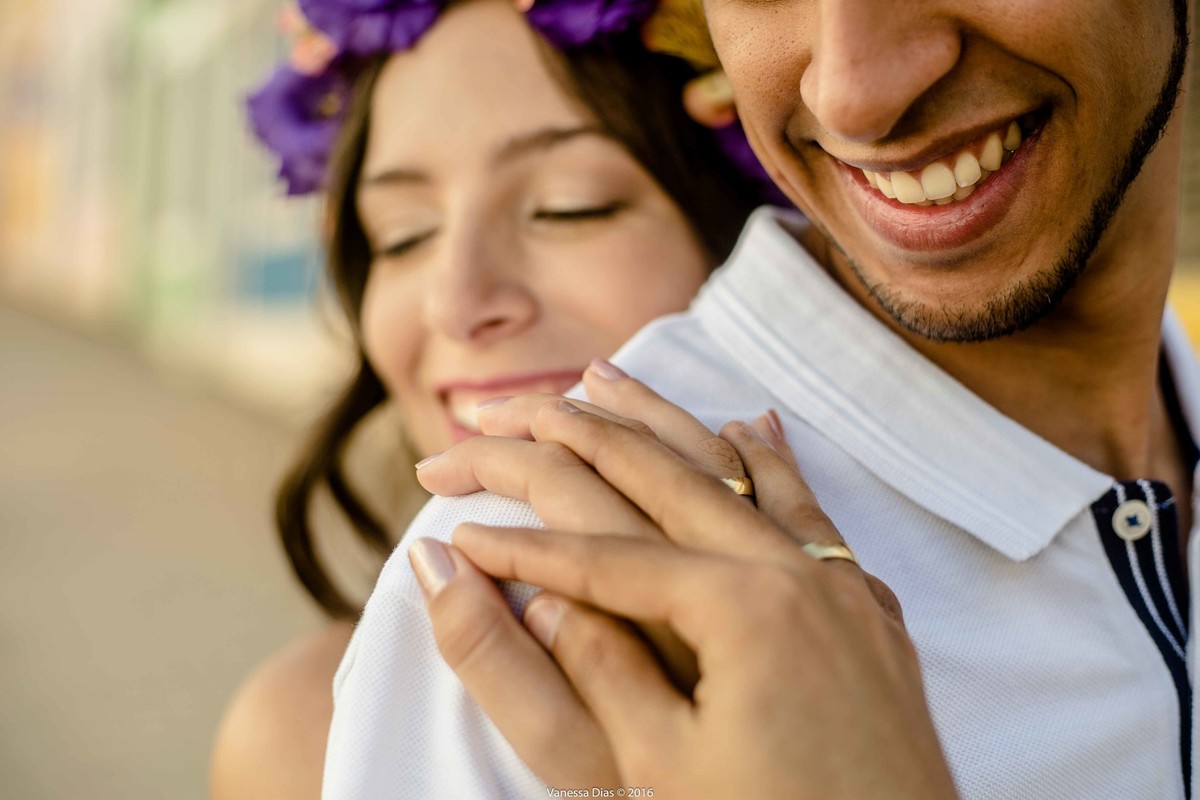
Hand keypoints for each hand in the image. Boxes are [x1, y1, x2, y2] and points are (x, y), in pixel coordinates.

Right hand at [411, 409, 953, 797]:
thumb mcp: (668, 773)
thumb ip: (598, 675)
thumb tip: (535, 600)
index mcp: (742, 610)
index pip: (604, 555)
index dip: (520, 543)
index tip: (454, 521)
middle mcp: (795, 572)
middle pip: (661, 478)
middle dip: (567, 438)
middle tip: (495, 411)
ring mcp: (840, 582)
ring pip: (734, 473)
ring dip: (659, 420)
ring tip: (596, 375)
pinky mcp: (866, 606)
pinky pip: (807, 508)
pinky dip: (766, 461)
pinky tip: (744, 424)